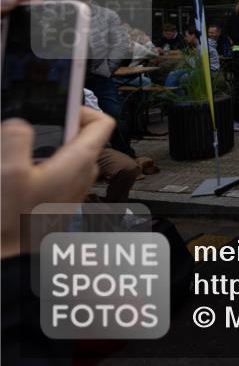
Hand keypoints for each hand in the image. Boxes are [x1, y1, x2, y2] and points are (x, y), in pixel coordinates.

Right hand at [1, 107, 114, 258]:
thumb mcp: (8, 172)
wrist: (11, 260)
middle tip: (32, 128)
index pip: (101, 122)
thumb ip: (17, 139)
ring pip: (67, 155)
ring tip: (21, 153)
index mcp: (79, 162)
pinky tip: (20, 174)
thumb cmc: (12, 223)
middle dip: (58, 127)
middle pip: (81, 137)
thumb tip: (20, 124)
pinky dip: (42, 165)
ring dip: (47, 147)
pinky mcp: (60, 200)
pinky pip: (58, 173)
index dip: (82, 107)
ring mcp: (73, 189)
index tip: (60, 105)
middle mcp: (83, 175)